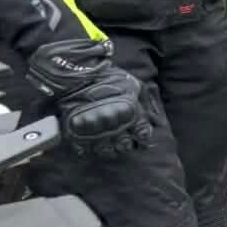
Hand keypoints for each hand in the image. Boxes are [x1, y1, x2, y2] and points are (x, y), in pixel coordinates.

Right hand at [27, 39, 152, 157]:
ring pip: (106, 151)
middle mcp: (114, 126)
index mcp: (131, 114)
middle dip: (125, 144)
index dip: (142, 137)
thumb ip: (143, 101)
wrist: (77, 75)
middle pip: (124, 146)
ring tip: (106, 142)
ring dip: (108, 148)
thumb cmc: (108, 78)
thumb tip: (150, 116)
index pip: (142, 134)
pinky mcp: (76, 134)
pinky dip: (87, 148)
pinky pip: (84, 150)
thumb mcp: (134, 85)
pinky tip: (89, 142)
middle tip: (122, 140)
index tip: (140, 137)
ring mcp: (95, 131)